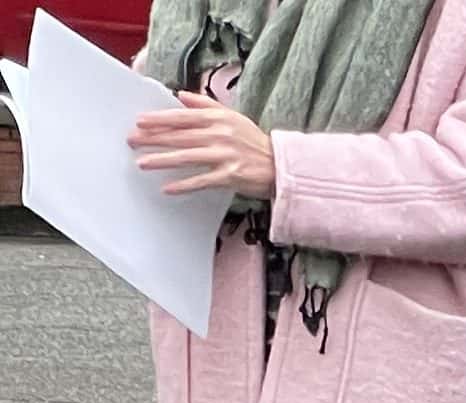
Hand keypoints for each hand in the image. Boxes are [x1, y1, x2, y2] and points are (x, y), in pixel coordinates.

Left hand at [128, 93, 272, 195]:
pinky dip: (183, 185)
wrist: (279, 165)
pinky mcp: (229, 176)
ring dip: (162, 160)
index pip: (180, 117)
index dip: (159, 120)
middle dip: (153, 139)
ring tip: (142, 163)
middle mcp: (218, 135)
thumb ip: (203, 105)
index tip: (140, 122)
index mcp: (215, 118)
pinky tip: (167, 188)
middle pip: (178, 136)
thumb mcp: (231, 115)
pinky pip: (201, 181)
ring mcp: (223, 156)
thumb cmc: (253, 141)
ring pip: (186, 157)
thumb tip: (179, 96)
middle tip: (132, 141)